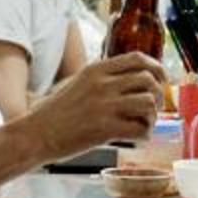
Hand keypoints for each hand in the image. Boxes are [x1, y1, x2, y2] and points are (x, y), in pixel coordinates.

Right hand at [29, 52, 164, 156]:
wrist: (36, 134)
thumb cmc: (57, 112)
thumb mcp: (79, 82)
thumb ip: (103, 78)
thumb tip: (133, 79)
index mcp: (96, 69)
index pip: (138, 58)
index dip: (157, 68)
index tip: (161, 79)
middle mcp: (102, 84)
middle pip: (148, 79)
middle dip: (158, 94)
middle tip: (154, 107)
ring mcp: (104, 106)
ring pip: (148, 103)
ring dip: (153, 116)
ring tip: (145, 124)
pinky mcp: (105, 129)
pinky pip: (140, 129)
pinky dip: (144, 135)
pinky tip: (137, 138)